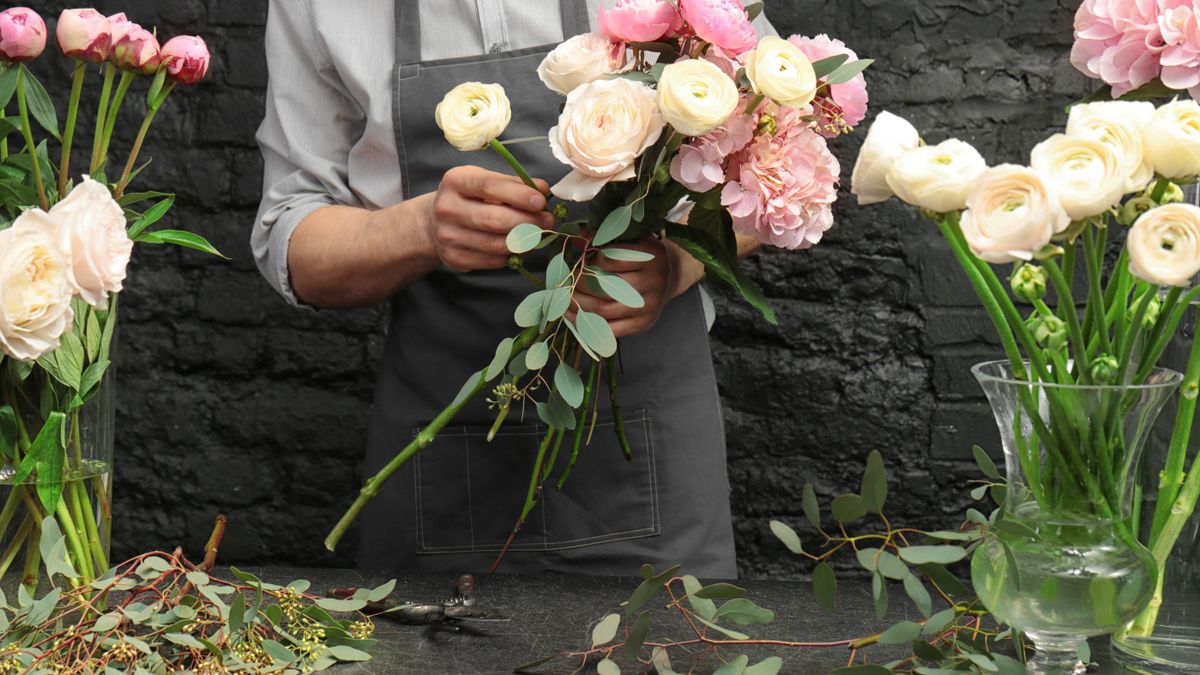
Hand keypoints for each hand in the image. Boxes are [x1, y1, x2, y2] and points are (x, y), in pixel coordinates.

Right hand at [426, 166, 554, 271]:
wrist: (434, 223)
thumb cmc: (469, 197)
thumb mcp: (485, 181)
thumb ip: (514, 184)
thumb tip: (543, 190)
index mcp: (456, 181)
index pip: (490, 186)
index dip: (519, 195)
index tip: (541, 201)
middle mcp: (447, 208)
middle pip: (494, 219)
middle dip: (528, 221)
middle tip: (548, 221)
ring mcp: (448, 236)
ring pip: (496, 244)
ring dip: (526, 241)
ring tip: (541, 234)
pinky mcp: (454, 258)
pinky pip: (493, 261)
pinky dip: (514, 255)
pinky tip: (524, 247)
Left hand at [572, 237, 686, 337]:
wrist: (671, 276)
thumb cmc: (643, 255)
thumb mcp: (629, 240)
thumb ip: (604, 238)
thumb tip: (576, 234)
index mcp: (650, 254)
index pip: (610, 259)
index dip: (588, 262)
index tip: (576, 263)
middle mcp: (654, 279)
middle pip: (606, 286)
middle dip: (579, 286)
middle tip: (564, 283)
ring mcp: (651, 304)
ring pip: (606, 309)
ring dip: (580, 306)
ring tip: (563, 301)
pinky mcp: (645, 323)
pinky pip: (613, 329)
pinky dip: (590, 326)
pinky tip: (573, 318)